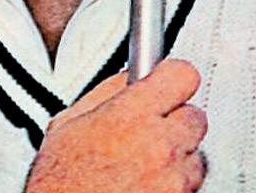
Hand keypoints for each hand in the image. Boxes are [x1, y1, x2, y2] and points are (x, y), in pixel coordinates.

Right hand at [24, 59, 206, 192]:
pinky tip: (146, 184)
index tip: (165, 82)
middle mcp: (160, 147)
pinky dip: (174, 184)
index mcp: (131, 117)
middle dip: (175, 121)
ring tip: (143, 165)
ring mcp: (174, 180)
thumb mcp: (68, 125)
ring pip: (196, 155)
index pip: (182, 75)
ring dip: (178, 157)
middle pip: (195, 116)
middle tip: (150, 130)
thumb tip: (131, 76)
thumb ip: (107, 93)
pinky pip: (190, 186)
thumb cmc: (59, 185)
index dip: (172, 77)